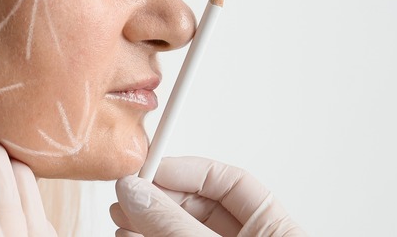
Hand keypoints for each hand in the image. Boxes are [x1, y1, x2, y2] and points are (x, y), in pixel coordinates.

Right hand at [111, 156, 305, 236]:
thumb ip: (177, 226)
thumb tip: (137, 193)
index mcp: (275, 229)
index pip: (228, 182)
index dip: (185, 169)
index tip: (148, 167)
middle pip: (198, 206)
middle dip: (158, 198)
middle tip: (126, 196)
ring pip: (179, 230)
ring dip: (147, 222)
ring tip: (122, 222)